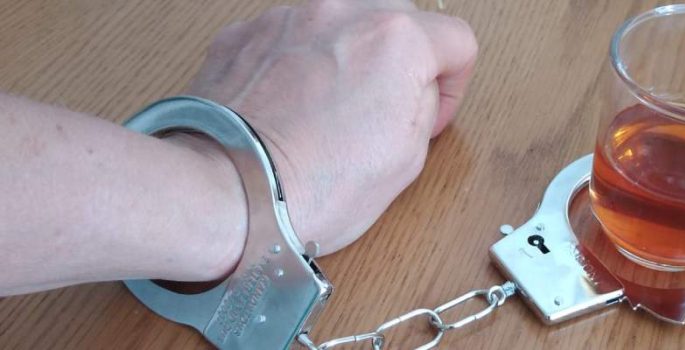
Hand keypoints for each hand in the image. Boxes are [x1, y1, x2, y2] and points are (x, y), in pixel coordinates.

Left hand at [186, 0, 476, 263]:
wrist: (224, 192)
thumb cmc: (312, 187)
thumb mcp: (407, 160)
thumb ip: (424, 106)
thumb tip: (414, 89)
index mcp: (397, 40)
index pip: (456, 40)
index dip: (453, 86)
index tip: (432, 115)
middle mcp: (342, 12)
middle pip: (399, 18)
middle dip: (403, 59)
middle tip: (387, 108)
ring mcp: (288, 18)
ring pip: (341, 23)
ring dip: (349, 56)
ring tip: (329, 110)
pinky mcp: (244, 34)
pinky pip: (291, 36)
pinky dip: (299, 63)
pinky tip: (289, 109)